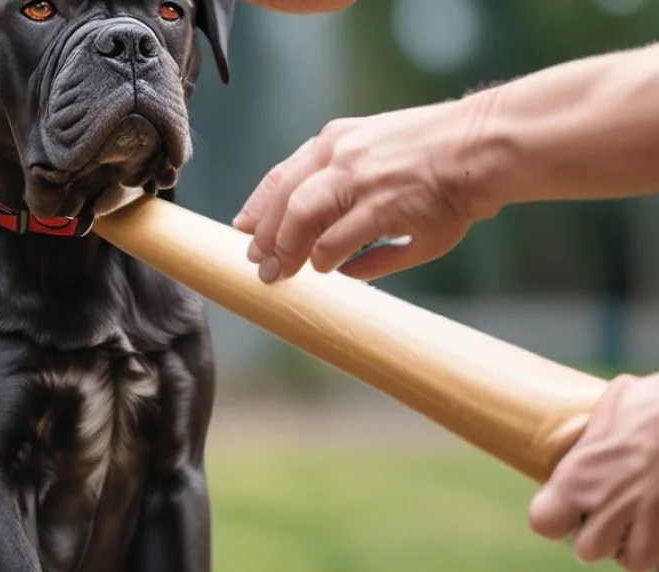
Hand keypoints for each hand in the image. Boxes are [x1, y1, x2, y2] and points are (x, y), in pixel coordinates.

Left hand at [234, 96, 499, 281]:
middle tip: (260, 266)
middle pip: (284, 202)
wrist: (485, 145)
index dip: (258, 207)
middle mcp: (341, 156)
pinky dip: (328, 261)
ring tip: (283, 274)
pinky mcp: (382, 207)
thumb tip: (320, 233)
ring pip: (302, 221)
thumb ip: (343, 186)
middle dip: (266, 238)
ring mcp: (360, 180)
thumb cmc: (437, 154)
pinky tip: (330, 271)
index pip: (282, 176)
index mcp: (336, 141)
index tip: (242, 229)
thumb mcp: (378, 153)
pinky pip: (338, 244)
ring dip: (289, 252)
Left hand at [529, 374, 658, 571]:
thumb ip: (594, 436)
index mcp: (578, 477)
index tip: (568, 508)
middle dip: (598, 536)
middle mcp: (607, 504)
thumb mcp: (612, 407)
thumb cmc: (653, 404)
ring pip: (630, 563)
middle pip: (588, 550)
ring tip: (638, 521)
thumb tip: (593, 431)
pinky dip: (657, 549)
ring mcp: (646, 520)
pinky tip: (658, 524)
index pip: (544, 523)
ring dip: (631, 547)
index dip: (555, 519)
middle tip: (610, 512)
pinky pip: (658, 560)